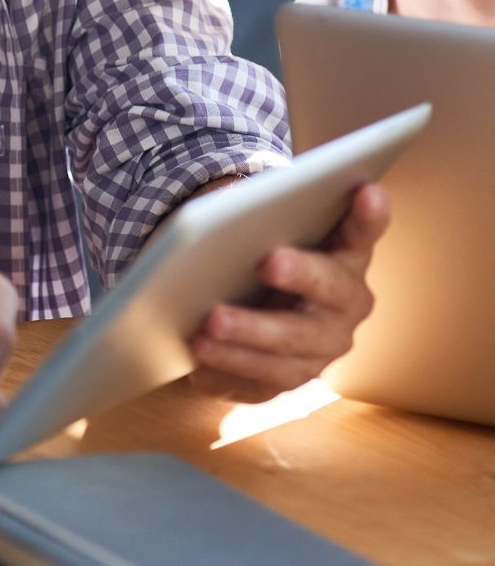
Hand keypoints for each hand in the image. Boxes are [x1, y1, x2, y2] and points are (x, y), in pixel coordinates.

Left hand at [188, 183, 388, 402]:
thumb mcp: (257, 230)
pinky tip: (199, 351)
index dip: (368, 214)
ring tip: (211, 321)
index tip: (367, 190)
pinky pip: (262, 376)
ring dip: (251, 331)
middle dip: (301, 273)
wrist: (243, 313)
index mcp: (345, 255)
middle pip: (330, 288)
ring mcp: (323, 347)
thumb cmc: (255, 255)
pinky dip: (229, 363)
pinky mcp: (290, 377)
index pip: (362, 231)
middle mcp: (346, 303)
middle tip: (270, 260)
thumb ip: (255, 216)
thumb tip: (223, 209)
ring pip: (292, 342)